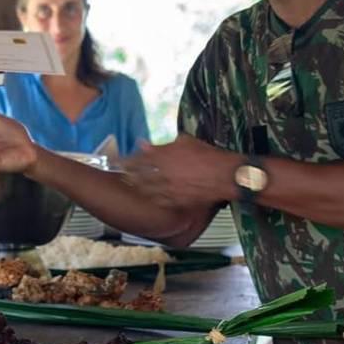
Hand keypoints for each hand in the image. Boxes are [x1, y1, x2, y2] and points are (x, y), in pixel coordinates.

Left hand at [122, 134, 237, 207]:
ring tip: (130, 185)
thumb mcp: (186, 142)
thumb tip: (144, 143)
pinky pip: (158, 201)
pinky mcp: (176, 201)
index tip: (118, 161)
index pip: (138, 158)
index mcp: (164, 156)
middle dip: (127, 174)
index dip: (126, 160)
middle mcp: (162, 173)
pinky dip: (151, 198)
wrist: (225, 175)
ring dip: (136, 187)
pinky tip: (147, 198)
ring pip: (145, 189)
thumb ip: (164, 144)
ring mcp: (168, 189)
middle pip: (137, 175)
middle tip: (121, 174)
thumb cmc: (208, 155)